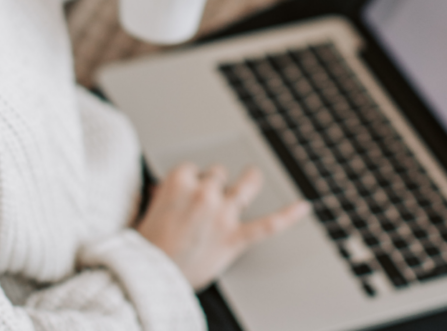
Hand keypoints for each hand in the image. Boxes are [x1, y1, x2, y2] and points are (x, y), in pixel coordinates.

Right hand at [136, 163, 310, 289]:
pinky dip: (288, 215)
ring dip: (250, 181)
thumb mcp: (146, 213)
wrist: (147, 277)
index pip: (193, 169)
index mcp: (177, 182)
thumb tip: (163, 192)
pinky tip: (303, 206)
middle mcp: (203, 193)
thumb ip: (160, 197)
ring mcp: (222, 214)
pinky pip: (268, 224)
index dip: (192, 182)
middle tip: (208, 199)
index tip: (189, 193)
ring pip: (244, 184)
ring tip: (253, 178)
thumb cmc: (143, 249)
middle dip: (215, 184)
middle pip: (218, 174)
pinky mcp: (234, 238)